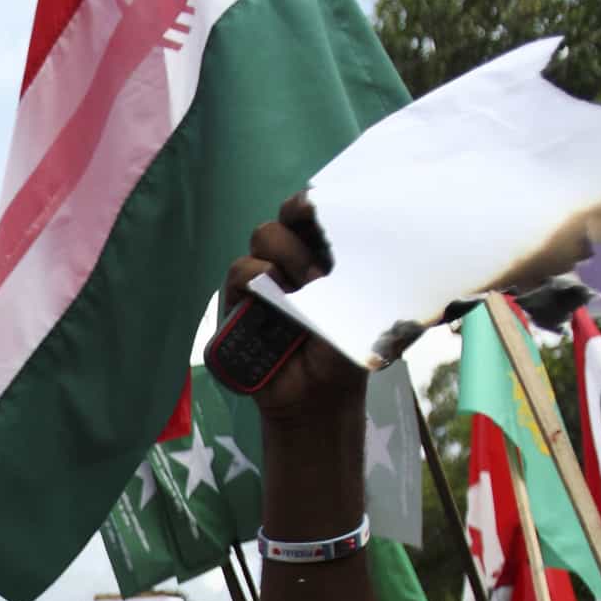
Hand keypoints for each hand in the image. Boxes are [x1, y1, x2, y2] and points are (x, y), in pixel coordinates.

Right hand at [225, 194, 364, 425]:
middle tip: (318, 257)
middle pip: (286, 216)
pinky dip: (257, 279)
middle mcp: (294, 262)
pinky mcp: (240, 301)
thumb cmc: (343, 354)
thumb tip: (339, 246)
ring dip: (287, 256)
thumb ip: (354, 273)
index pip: (316, 214)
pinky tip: (276, 301)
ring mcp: (265, 280)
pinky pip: (240, 270)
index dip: (313, 202)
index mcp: (326, 257)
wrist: (315, 398)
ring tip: (305, 289)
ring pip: (263, 236)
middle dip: (301, 227)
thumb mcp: (360, 309)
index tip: (319, 207)